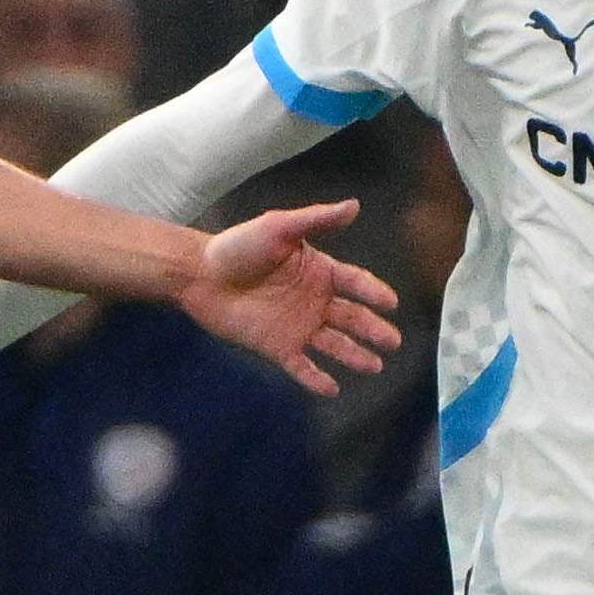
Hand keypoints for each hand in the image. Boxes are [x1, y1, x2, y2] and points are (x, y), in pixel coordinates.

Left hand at [178, 200, 400, 394]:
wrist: (200, 274)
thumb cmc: (238, 246)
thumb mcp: (280, 227)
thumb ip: (317, 219)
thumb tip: (354, 205)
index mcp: (318, 271)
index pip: (355, 283)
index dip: (374, 292)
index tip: (392, 303)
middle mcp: (313, 301)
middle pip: (352, 318)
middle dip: (373, 329)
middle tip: (393, 342)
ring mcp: (297, 326)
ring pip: (334, 344)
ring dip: (354, 355)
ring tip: (375, 366)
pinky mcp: (276, 346)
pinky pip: (301, 366)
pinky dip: (316, 379)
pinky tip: (333, 389)